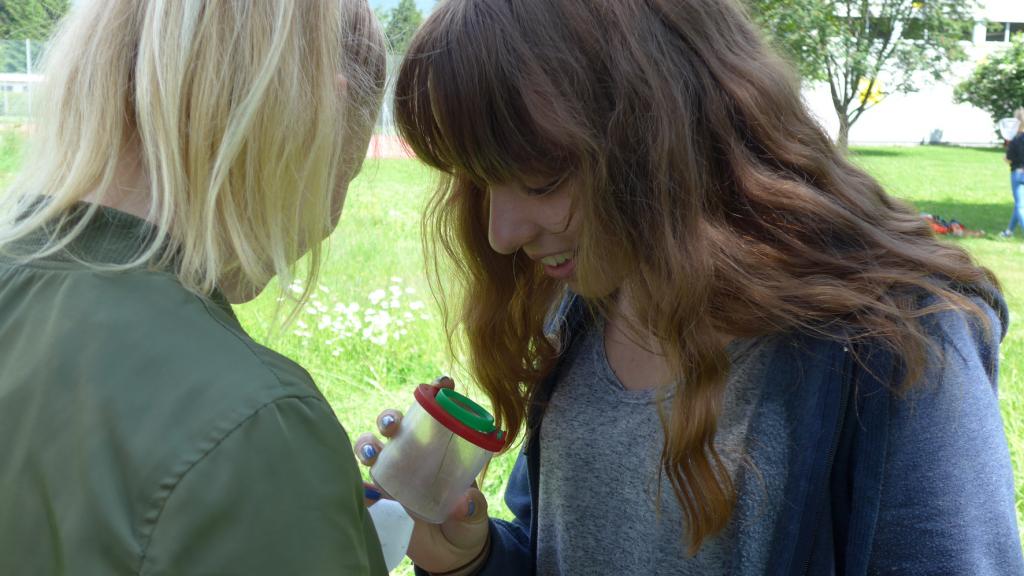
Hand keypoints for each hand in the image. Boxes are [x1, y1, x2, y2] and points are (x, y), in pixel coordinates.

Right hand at [355, 376, 490, 573]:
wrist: (450, 554)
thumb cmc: (464, 523)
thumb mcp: (474, 515)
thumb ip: (471, 508)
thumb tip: (464, 502)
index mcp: (437, 449)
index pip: (435, 415)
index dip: (436, 393)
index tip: (443, 381)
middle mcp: (410, 456)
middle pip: (392, 427)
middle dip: (388, 418)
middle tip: (393, 424)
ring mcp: (392, 476)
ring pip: (371, 449)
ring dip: (367, 444)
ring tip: (371, 451)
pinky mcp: (379, 500)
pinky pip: (361, 487)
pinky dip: (359, 485)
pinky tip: (363, 489)